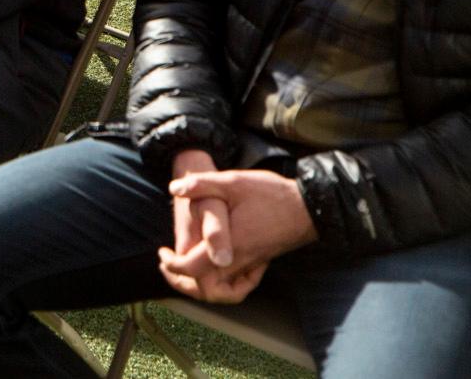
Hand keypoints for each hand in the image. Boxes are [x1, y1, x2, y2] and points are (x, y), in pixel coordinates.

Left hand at [159, 167, 316, 301]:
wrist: (308, 207)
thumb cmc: (270, 194)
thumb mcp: (233, 181)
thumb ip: (202, 184)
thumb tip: (174, 189)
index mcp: (229, 245)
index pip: (192, 269)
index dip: (172, 266)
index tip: (162, 253)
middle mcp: (238, 261)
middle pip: (204, 288)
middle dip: (181, 281)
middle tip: (167, 263)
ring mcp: (250, 264)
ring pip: (221, 289)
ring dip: (200, 284)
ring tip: (185, 266)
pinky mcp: (258, 261)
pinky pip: (236, 283)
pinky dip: (222, 281)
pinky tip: (212, 263)